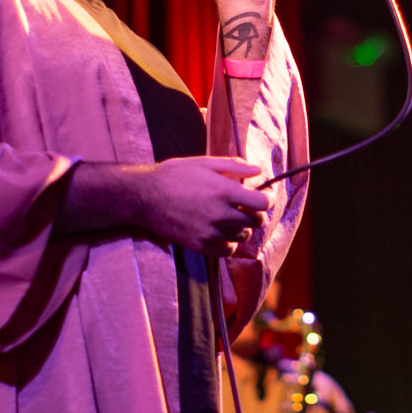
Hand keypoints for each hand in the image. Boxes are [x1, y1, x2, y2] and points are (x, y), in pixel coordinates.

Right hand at [140, 156, 270, 256]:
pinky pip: (227, 250)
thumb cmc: (174, 175)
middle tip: (245, 207)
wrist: (145, 197)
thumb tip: (258, 170)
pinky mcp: (200, 245)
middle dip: (255, 213)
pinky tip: (221, 231)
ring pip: (242, 236)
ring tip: (229, 217)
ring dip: (241, 227)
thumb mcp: (204, 163)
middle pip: (256, 221)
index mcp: (224, 190)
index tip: (262, 197)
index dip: (266, 199)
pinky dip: (229, 243)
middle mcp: (220, 213)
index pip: (262, 203)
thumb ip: (234, 166)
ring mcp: (210, 231)